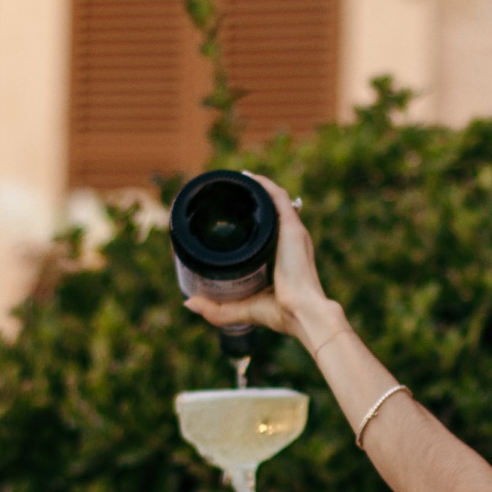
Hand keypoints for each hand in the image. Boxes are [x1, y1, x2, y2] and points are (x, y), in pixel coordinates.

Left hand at [181, 173, 341, 352]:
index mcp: (281, 258)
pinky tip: (246, 177)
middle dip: (248, 204)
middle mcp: (287, 241)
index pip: (264, 234)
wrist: (302, 312)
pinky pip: (276, 196)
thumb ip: (216, 309)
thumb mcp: (241, 310)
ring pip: (272, 200)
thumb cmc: (280, 314)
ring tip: (232, 182)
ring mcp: (291, 231)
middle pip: (268, 214)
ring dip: (254, 189)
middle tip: (225, 198)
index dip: (246, 225)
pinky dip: (262, 184)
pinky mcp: (292, 226)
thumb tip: (189, 303)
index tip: (227, 221)